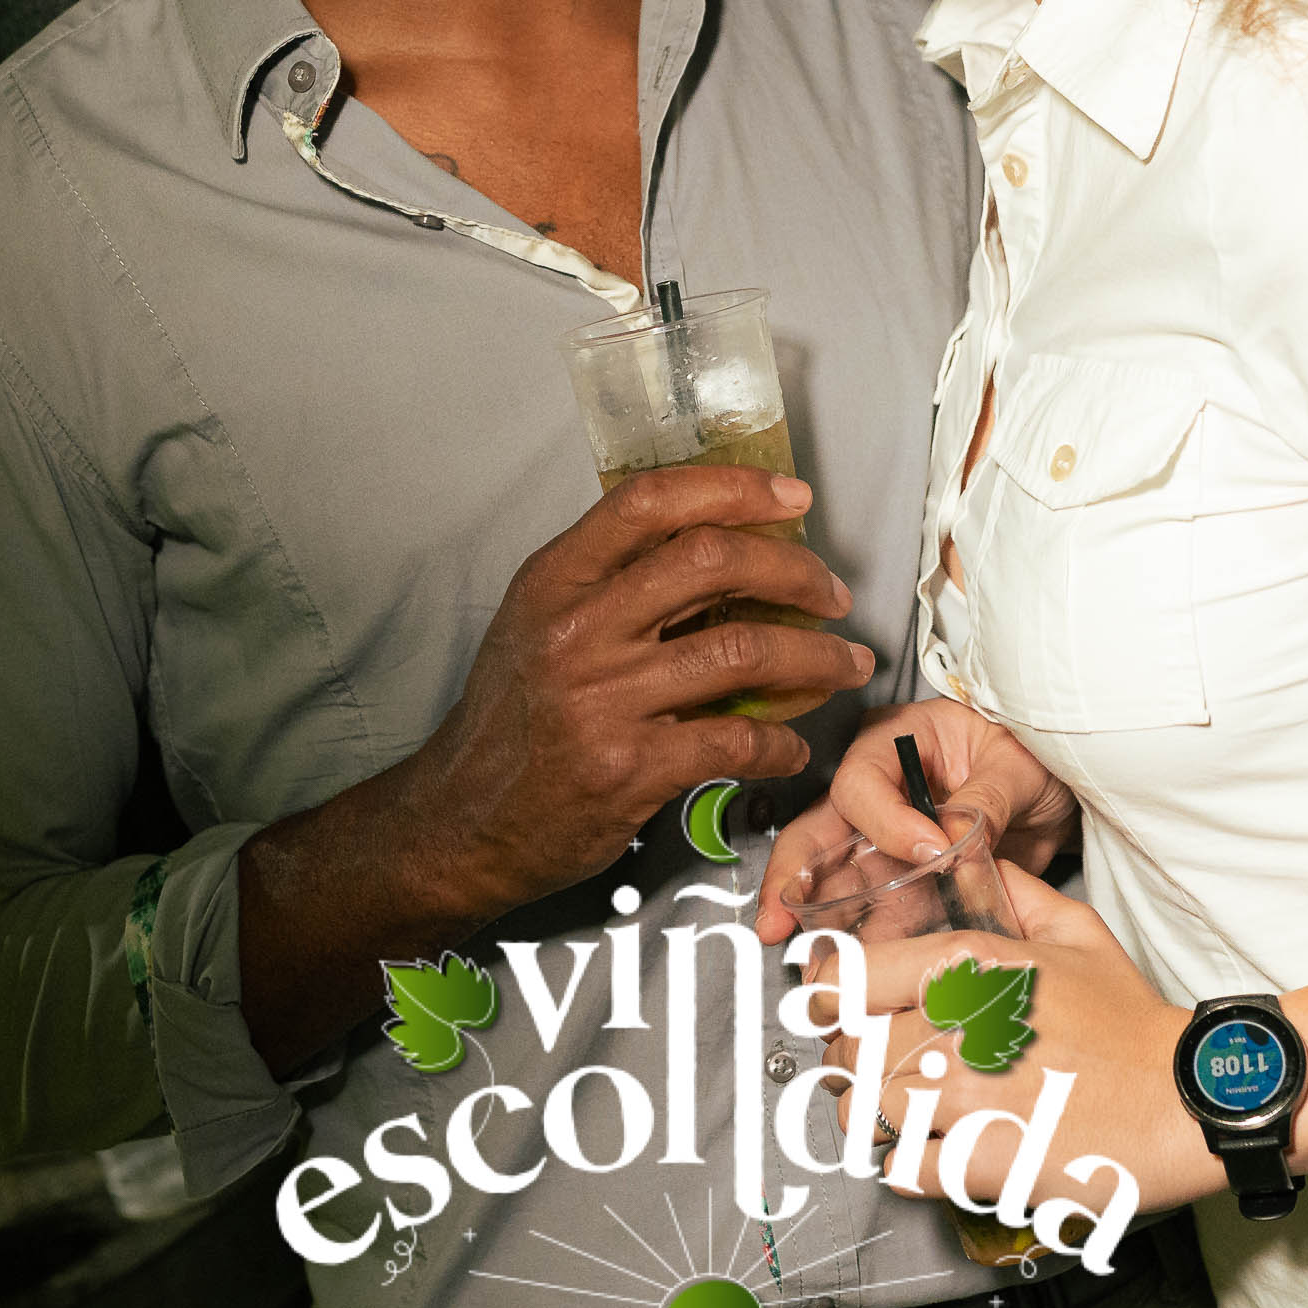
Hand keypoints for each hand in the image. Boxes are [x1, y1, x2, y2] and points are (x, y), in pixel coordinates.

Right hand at [393, 464, 877, 923]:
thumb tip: (724, 549)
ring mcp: (603, 699)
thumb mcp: (539, 625)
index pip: (651, 501)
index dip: (734, 487)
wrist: (462, 820)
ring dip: (815, 657)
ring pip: (742, 650)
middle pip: (713, 561)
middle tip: (833, 593)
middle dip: (796, 570)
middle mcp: (577, 630)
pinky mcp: (630, 768)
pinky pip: (735, 740)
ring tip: (845, 663)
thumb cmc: (511, 721)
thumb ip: (613, 584)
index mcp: (554, 580)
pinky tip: (792, 747)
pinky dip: (781, 743)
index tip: (792, 496)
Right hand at [754, 698, 1077, 946]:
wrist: (1055, 794)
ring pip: (834, 876)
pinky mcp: (899, 877)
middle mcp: (877, 789)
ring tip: (811, 960)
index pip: (862, 782)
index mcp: (896, 741)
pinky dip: (863, 938)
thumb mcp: (1017, 769)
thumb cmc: (1030, 756)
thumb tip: (951, 839)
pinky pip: (872, 907)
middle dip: (792, 878)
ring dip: (819, 919)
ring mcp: (882, 835)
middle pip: (819, 830)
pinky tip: (857, 967)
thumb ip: (984, 799)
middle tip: (777, 922)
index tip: (929, 851)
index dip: (886, 822)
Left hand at [829, 862, 1221, 1215]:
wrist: (1186, 1101)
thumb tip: (980, 867)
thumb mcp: (1079, 933)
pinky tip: (932, 1152)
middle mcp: (958, 1028)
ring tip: (902, 1112)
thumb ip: (1017, 893)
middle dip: (853, 1061)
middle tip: (877, 1066)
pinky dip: (907, 1166)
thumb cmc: (1135, 1027)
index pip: (845, 978)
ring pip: (863, 1111)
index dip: (831, 999)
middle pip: (847, 1048)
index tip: (841, 1009)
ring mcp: (966, 1099)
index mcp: (971, 967)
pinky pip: (900, 1170)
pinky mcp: (982, 1162)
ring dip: (875, 1115)